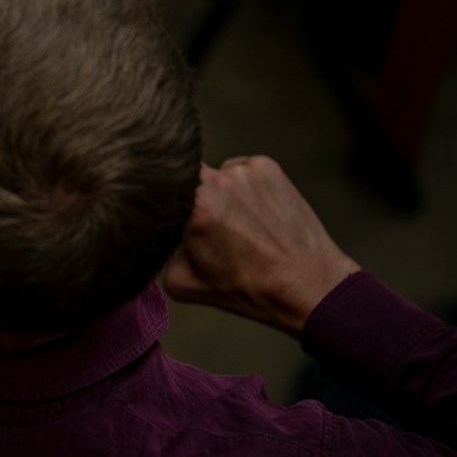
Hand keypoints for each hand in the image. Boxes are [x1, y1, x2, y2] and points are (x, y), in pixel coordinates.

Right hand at [164, 156, 359, 337]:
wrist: (309, 285)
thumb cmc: (249, 289)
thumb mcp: (184, 283)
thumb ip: (158, 252)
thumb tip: (147, 237)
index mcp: (194, 208)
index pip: (155, 185)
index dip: (154, 197)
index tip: (158, 210)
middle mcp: (219, 181)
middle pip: (183, 176)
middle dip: (186, 196)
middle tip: (201, 221)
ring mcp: (246, 170)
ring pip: (213, 172)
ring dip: (216, 190)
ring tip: (234, 221)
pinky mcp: (269, 167)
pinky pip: (240, 168)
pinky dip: (241, 185)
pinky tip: (252, 213)